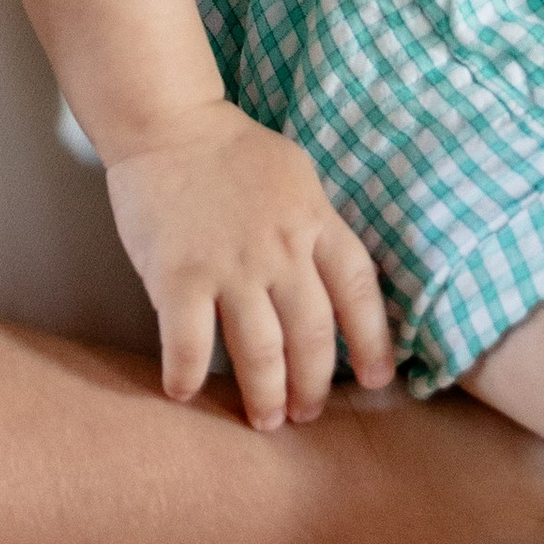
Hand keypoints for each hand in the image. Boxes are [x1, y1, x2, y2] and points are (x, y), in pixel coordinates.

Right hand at [104, 103, 394, 430]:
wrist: (167, 123)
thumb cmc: (232, 152)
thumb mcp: (297, 179)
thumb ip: (317, 228)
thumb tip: (335, 281)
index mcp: (315, 223)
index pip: (359, 293)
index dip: (373, 343)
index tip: (376, 380)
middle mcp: (281, 251)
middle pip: (312, 337)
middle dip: (313, 386)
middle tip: (305, 413)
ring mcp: (230, 266)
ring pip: (259, 351)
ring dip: (265, 395)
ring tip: (265, 420)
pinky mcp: (178, 276)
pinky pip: (189, 343)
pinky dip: (188, 375)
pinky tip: (185, 392)